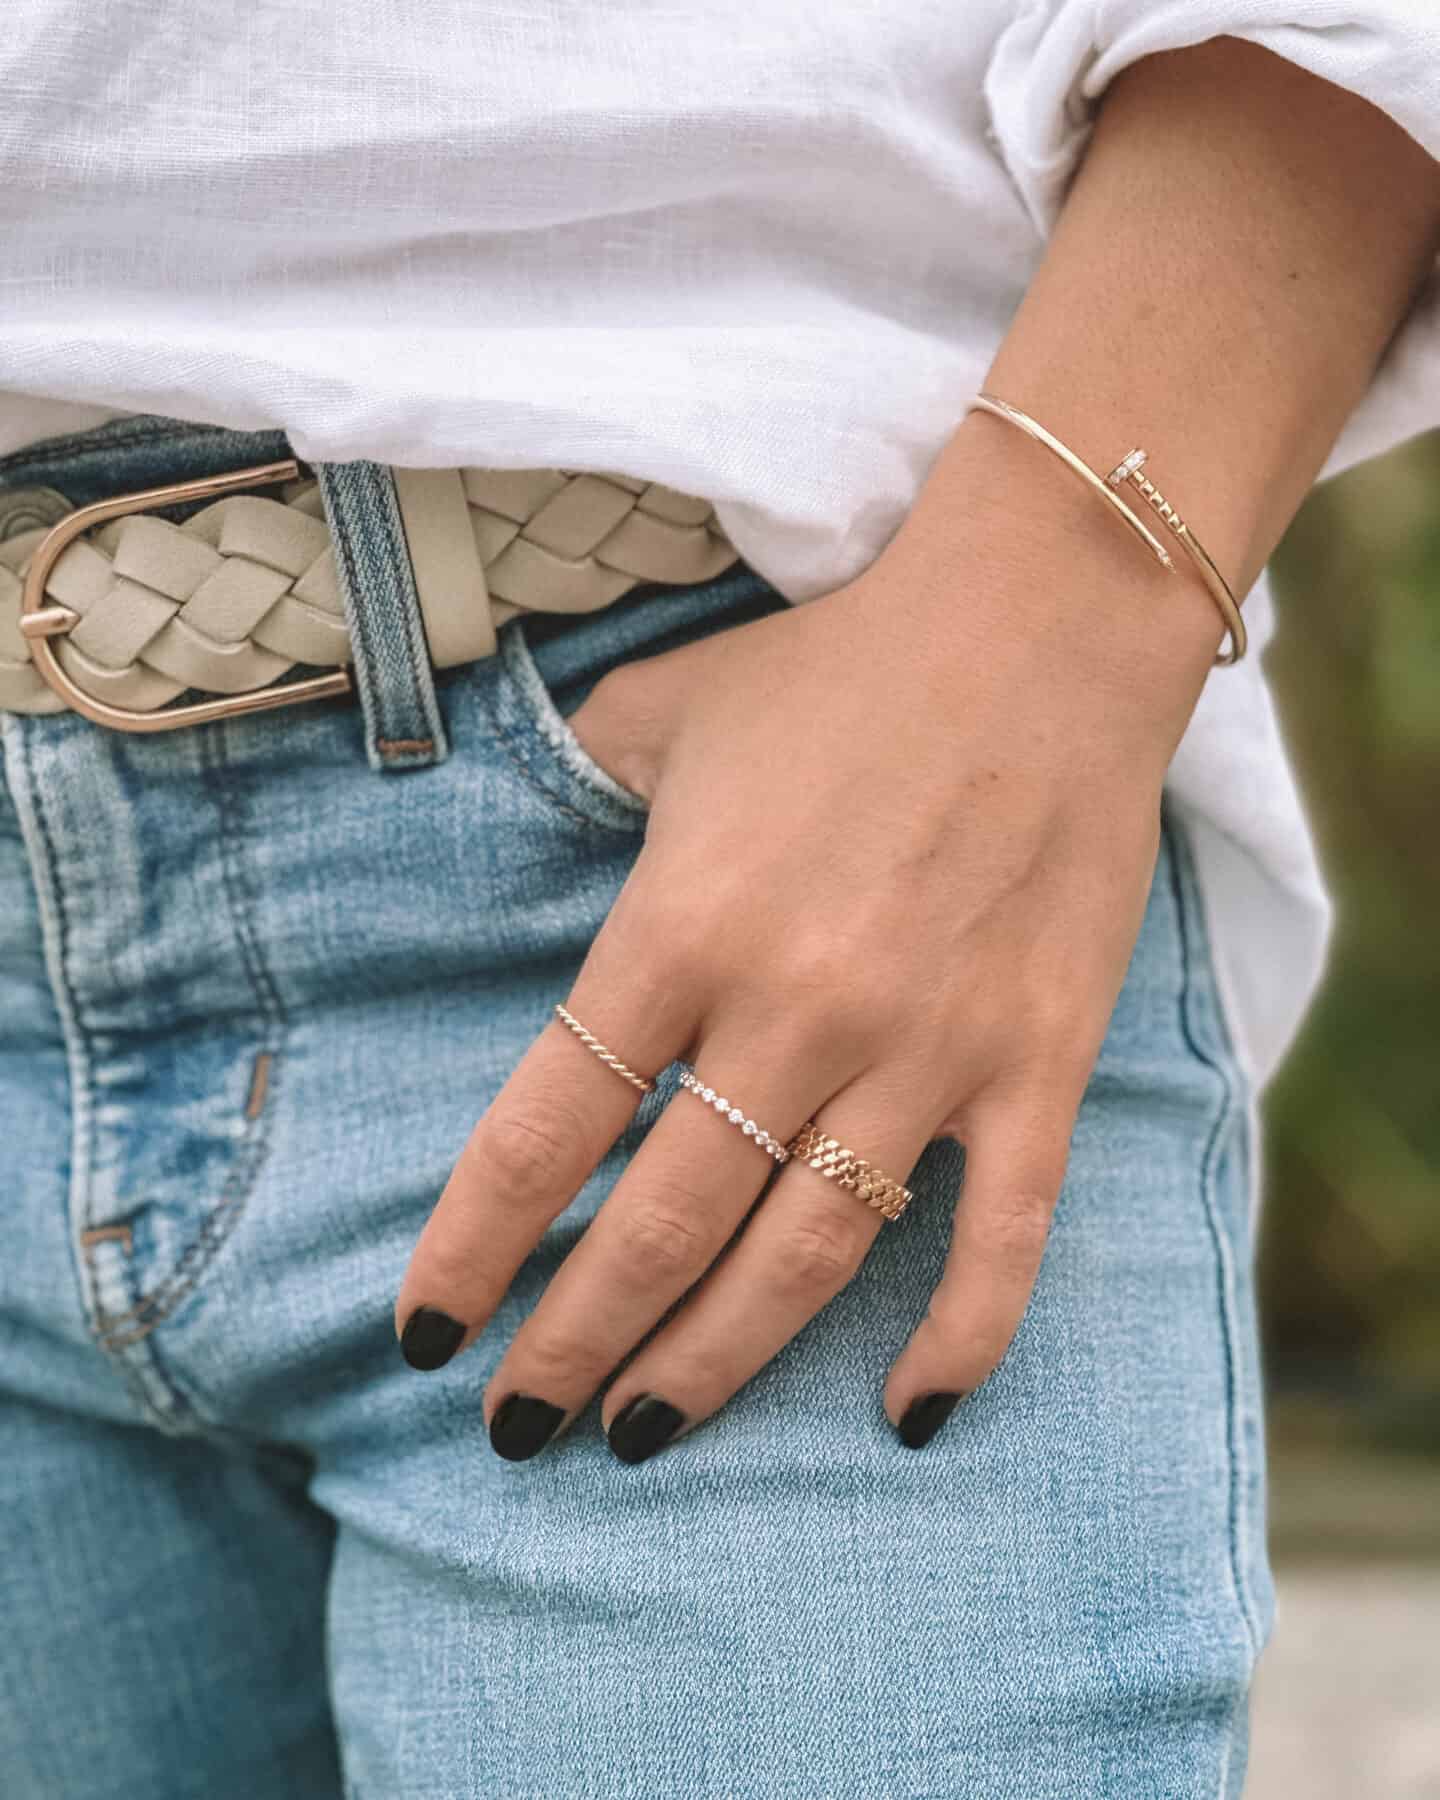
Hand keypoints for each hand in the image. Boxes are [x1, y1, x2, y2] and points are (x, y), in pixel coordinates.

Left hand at [395, 429, 1218, 1460]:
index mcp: (683, 927)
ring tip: (641, 1434)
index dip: (474, 1249)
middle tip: (518, 1428)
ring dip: (712, 1364)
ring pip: (803, 1256)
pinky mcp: (1039, 1062)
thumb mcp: (671, 705)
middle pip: (660, 1226)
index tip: (427, 1334)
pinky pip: (1001, 1237)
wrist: (1046, 623)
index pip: (547, 1129)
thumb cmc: (843, 666)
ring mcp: (928, 1046)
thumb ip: (580, 775)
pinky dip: (958, 1337)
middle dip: (572, 1345)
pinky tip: (905, 1415)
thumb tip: (510, 814)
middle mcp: (796, 1007)